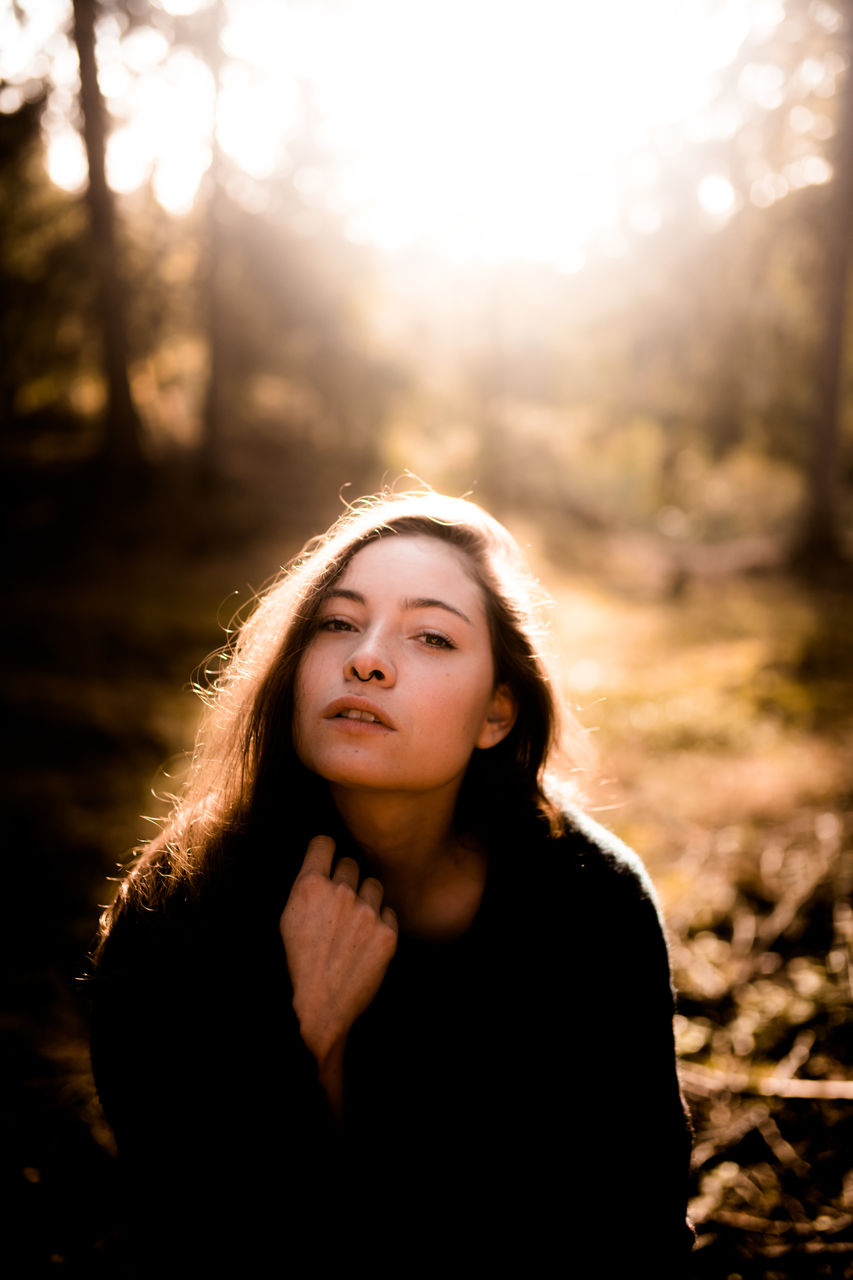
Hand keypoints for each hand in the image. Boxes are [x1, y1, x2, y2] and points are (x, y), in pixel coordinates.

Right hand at [279, 836, 397, 1081]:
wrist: (318, 1010)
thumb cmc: (296, 966)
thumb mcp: (287, 921)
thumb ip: (305, 889)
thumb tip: (320, 864)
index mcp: (309, 887)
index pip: (324, 843)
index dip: (325, 851)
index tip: (327, 860)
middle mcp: (340, 893)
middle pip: (351, 864)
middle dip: (345, 880)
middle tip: (338, 906)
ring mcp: (367, 912)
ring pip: (374, 885)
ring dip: (366, 899)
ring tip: (354, 926)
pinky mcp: (388, 933)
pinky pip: (389, 912)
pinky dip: (380, 923)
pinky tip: (365, 943)